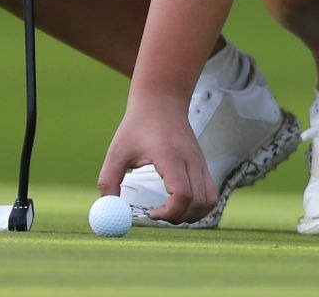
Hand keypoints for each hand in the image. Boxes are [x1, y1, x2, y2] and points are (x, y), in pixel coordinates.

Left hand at [96, 97, 215, 224]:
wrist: (162, 100)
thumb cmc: (138, 125)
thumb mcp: (117, 152)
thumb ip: (109, 180)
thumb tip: (107, 208)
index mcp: (171, 157)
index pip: (182, 194)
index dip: (169, 212)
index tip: (151, 213)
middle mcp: (191, 161)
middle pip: (198, 202)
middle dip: (179, 218)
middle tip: (158, 215)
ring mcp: (200, 163)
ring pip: (209, 200)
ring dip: (192, 215)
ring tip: (170, 211)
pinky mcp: (203, 164)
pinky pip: (211, 193)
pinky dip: (200, 206)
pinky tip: (180, 204)